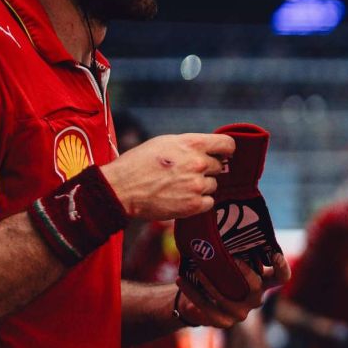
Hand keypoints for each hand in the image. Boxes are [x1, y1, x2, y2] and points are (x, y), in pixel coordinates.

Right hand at [102, 133, 234, 220]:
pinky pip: (209, 202)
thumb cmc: (138, 164)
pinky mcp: (194, 205)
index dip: (226, 150)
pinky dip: (199, 201)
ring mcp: (197, 185)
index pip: (227, 144)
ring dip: (201, 186)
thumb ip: (189, 146)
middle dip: (206, 169)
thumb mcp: (164, 143)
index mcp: (191, 144)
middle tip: (186, 173)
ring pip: (213, 185)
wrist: (120, 189)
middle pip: (219, 166)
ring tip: (179, 185)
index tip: (222, 155)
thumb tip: (209, 150)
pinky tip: (182, 197)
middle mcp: (198, 163)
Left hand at [177, 259, 273, 330]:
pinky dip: (192, 293)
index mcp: (262, 282)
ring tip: (197, 270)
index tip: (275, 255)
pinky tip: (182, 280)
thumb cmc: (217, 275)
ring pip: (227, 299)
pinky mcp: (224, 322)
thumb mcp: (227, 263)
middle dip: (244, 272)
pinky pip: (207, 308)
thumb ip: (232, 251)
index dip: (282, 268)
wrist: (198, 301)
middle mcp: (255, 299)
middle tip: (231, 258)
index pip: (281, 277)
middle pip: (255, 287)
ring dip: (211, 284)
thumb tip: (221, 223)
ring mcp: (241, 313)